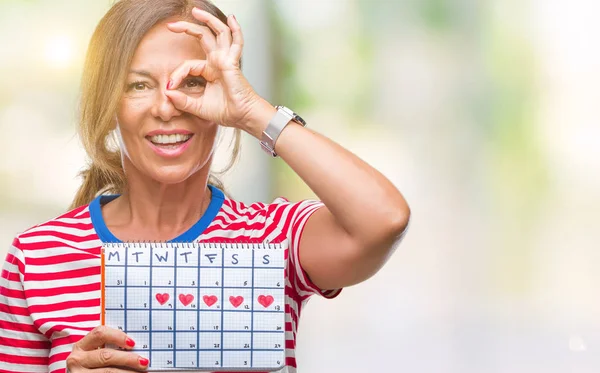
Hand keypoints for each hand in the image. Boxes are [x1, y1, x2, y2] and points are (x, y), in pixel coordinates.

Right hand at [66, 326, 148, 371]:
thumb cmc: (93, 365)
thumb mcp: (95, 354)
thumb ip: (109, 347)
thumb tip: (136, 346)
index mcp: (82, 345)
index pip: (100, 334)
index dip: (118, 336)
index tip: (133, 343)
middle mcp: (77, 359)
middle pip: (106, 355)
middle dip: (128, 359)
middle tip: (144, 362)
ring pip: (107, 372)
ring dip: (128, 372)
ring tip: (142, 372)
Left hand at [165, 8, 262, 131]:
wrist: (242, 117)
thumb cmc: (226, 112)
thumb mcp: (198, 107)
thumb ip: (182, 100)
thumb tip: (167, 93)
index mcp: (210, 71)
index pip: (188, 65)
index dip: (176, 74)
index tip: (169, 88)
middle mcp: (218, 62)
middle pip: (203, 37)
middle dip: (187, 28)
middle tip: (171, 26)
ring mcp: (226, 60)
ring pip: (218, 33)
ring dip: (208, 20)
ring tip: (195, 11)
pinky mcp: (232, 62)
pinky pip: (236, 42)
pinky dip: (235, 30)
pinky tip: (231, 19)